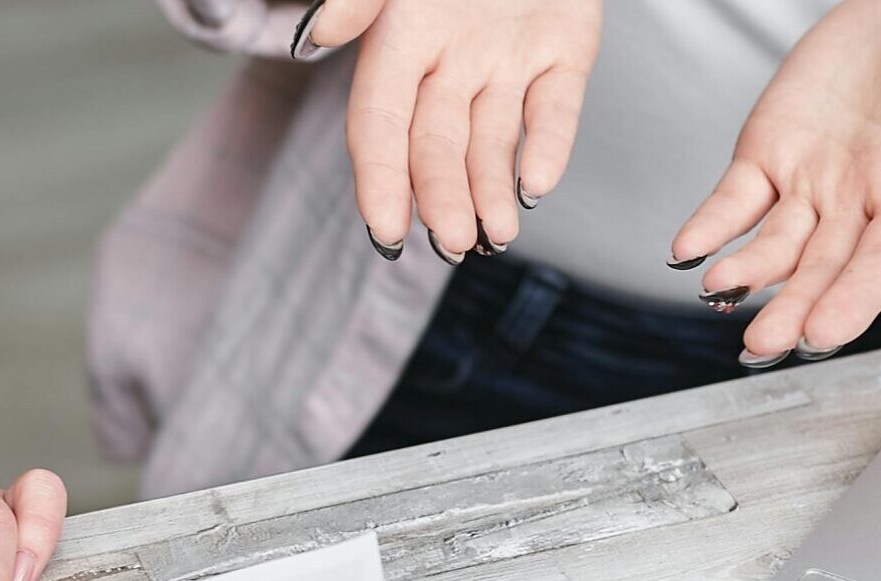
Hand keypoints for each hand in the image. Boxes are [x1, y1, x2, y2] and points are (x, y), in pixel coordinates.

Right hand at [303, 0, 599, 261]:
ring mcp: (505, 60)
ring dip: (489, 193)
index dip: (379, 179)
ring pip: (491, 142)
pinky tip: (537, 185)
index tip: (385, 230)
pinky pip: (553, 110)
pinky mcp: (562, 54)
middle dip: (441, 198)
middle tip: (452, 243)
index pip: (379, 124)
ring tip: (495, 235)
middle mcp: (450, 59)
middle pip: (435, 145)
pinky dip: (547, 147)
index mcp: (402, 38)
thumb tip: (317, 37)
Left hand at [670, 0, 880, 362]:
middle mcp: (859, 206)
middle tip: (763, 342)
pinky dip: (709, 226)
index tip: (822, 332)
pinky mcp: (769, 154)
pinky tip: (687, 251)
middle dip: (791, 308)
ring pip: (774, 245)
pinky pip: (733, 200)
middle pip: (821, 270)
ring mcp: (810, 184)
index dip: (852, 301)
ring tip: (720, 289)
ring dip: (747, 273)